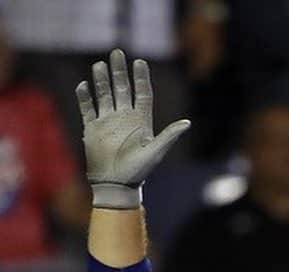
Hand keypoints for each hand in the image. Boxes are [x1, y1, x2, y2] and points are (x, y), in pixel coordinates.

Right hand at [77, 49, 189, 208]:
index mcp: (141, 122)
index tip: (139, 62)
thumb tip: (187, 123)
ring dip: (102, 80)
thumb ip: (169, 136)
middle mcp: (124, 118)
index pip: (142, 94)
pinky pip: (88, 108)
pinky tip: (84, 85)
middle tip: (117, 52)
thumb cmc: (138, 170)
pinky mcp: (92, 128)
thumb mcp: (155, 152)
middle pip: (122, 89)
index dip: (141, 78)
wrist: (116, 184)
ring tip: (100, 65)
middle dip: (120, 72)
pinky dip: (85, 97)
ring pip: (104, 95)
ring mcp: (107, 122)